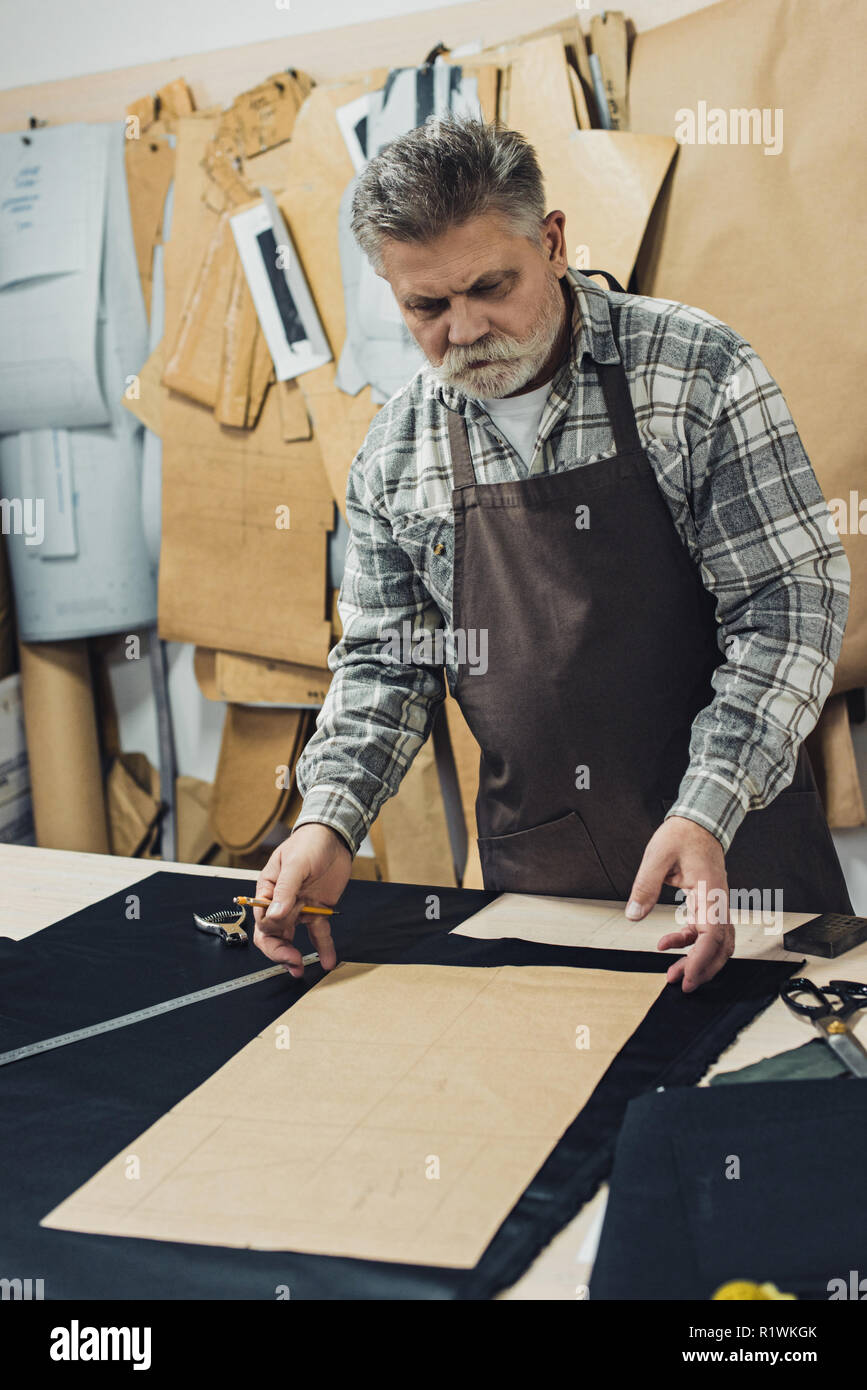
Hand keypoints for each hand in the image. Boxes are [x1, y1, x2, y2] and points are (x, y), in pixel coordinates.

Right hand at [252, 824, 351, 977]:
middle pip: (273, 935)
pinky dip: (323, 948)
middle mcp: (280, 903)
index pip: (262, 919)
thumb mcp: (295, 864)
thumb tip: (275, 915)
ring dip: (294, 956)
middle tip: (292, 963)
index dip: (270, 932)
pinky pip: (318, 934)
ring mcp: (299, 909)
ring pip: (291, 938)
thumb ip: (285, 889)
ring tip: (301, 969)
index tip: (284, 936)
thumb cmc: (308, 844)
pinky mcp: (317, 911)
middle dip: (279, 952)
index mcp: (267, 891)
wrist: (334, 837)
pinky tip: (327, 960)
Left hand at [625, 815, 734, 991]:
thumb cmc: (682, 835)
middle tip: (681, 984)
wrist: (698, 821)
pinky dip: (690, 943)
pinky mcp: (708, 904)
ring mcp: (716, 904)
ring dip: (698, 960)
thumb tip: (633, 915)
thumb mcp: (657, 856)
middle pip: (721, 946)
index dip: (702, 961)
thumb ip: (645, 886)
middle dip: (704, 969)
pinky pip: (705, 931)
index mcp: (710, 892)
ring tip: (674, 973)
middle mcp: (719, 901)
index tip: (688, 978)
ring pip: (716, 942)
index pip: (712, 935)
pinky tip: (667, 945)